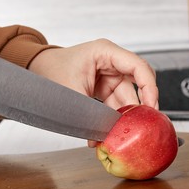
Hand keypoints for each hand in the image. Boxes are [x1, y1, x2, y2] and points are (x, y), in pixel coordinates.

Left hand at [29, 39, 158, 145]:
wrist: (37, 70)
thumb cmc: (51, 71)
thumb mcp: (71, 92)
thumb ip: (91, 113)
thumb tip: (104, 135)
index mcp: (106, 52)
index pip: (139, 67)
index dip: (150, 88)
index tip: (152, 108)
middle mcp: (111, 62)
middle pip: (136, 85)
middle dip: (138, 108)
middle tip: (141, 127)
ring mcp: (108, 75)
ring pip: (125, 98)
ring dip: (121, 118)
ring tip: (117, 134)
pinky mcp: (104, 87)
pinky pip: (114, 104)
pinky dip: (111, 118)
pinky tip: (104, 132)